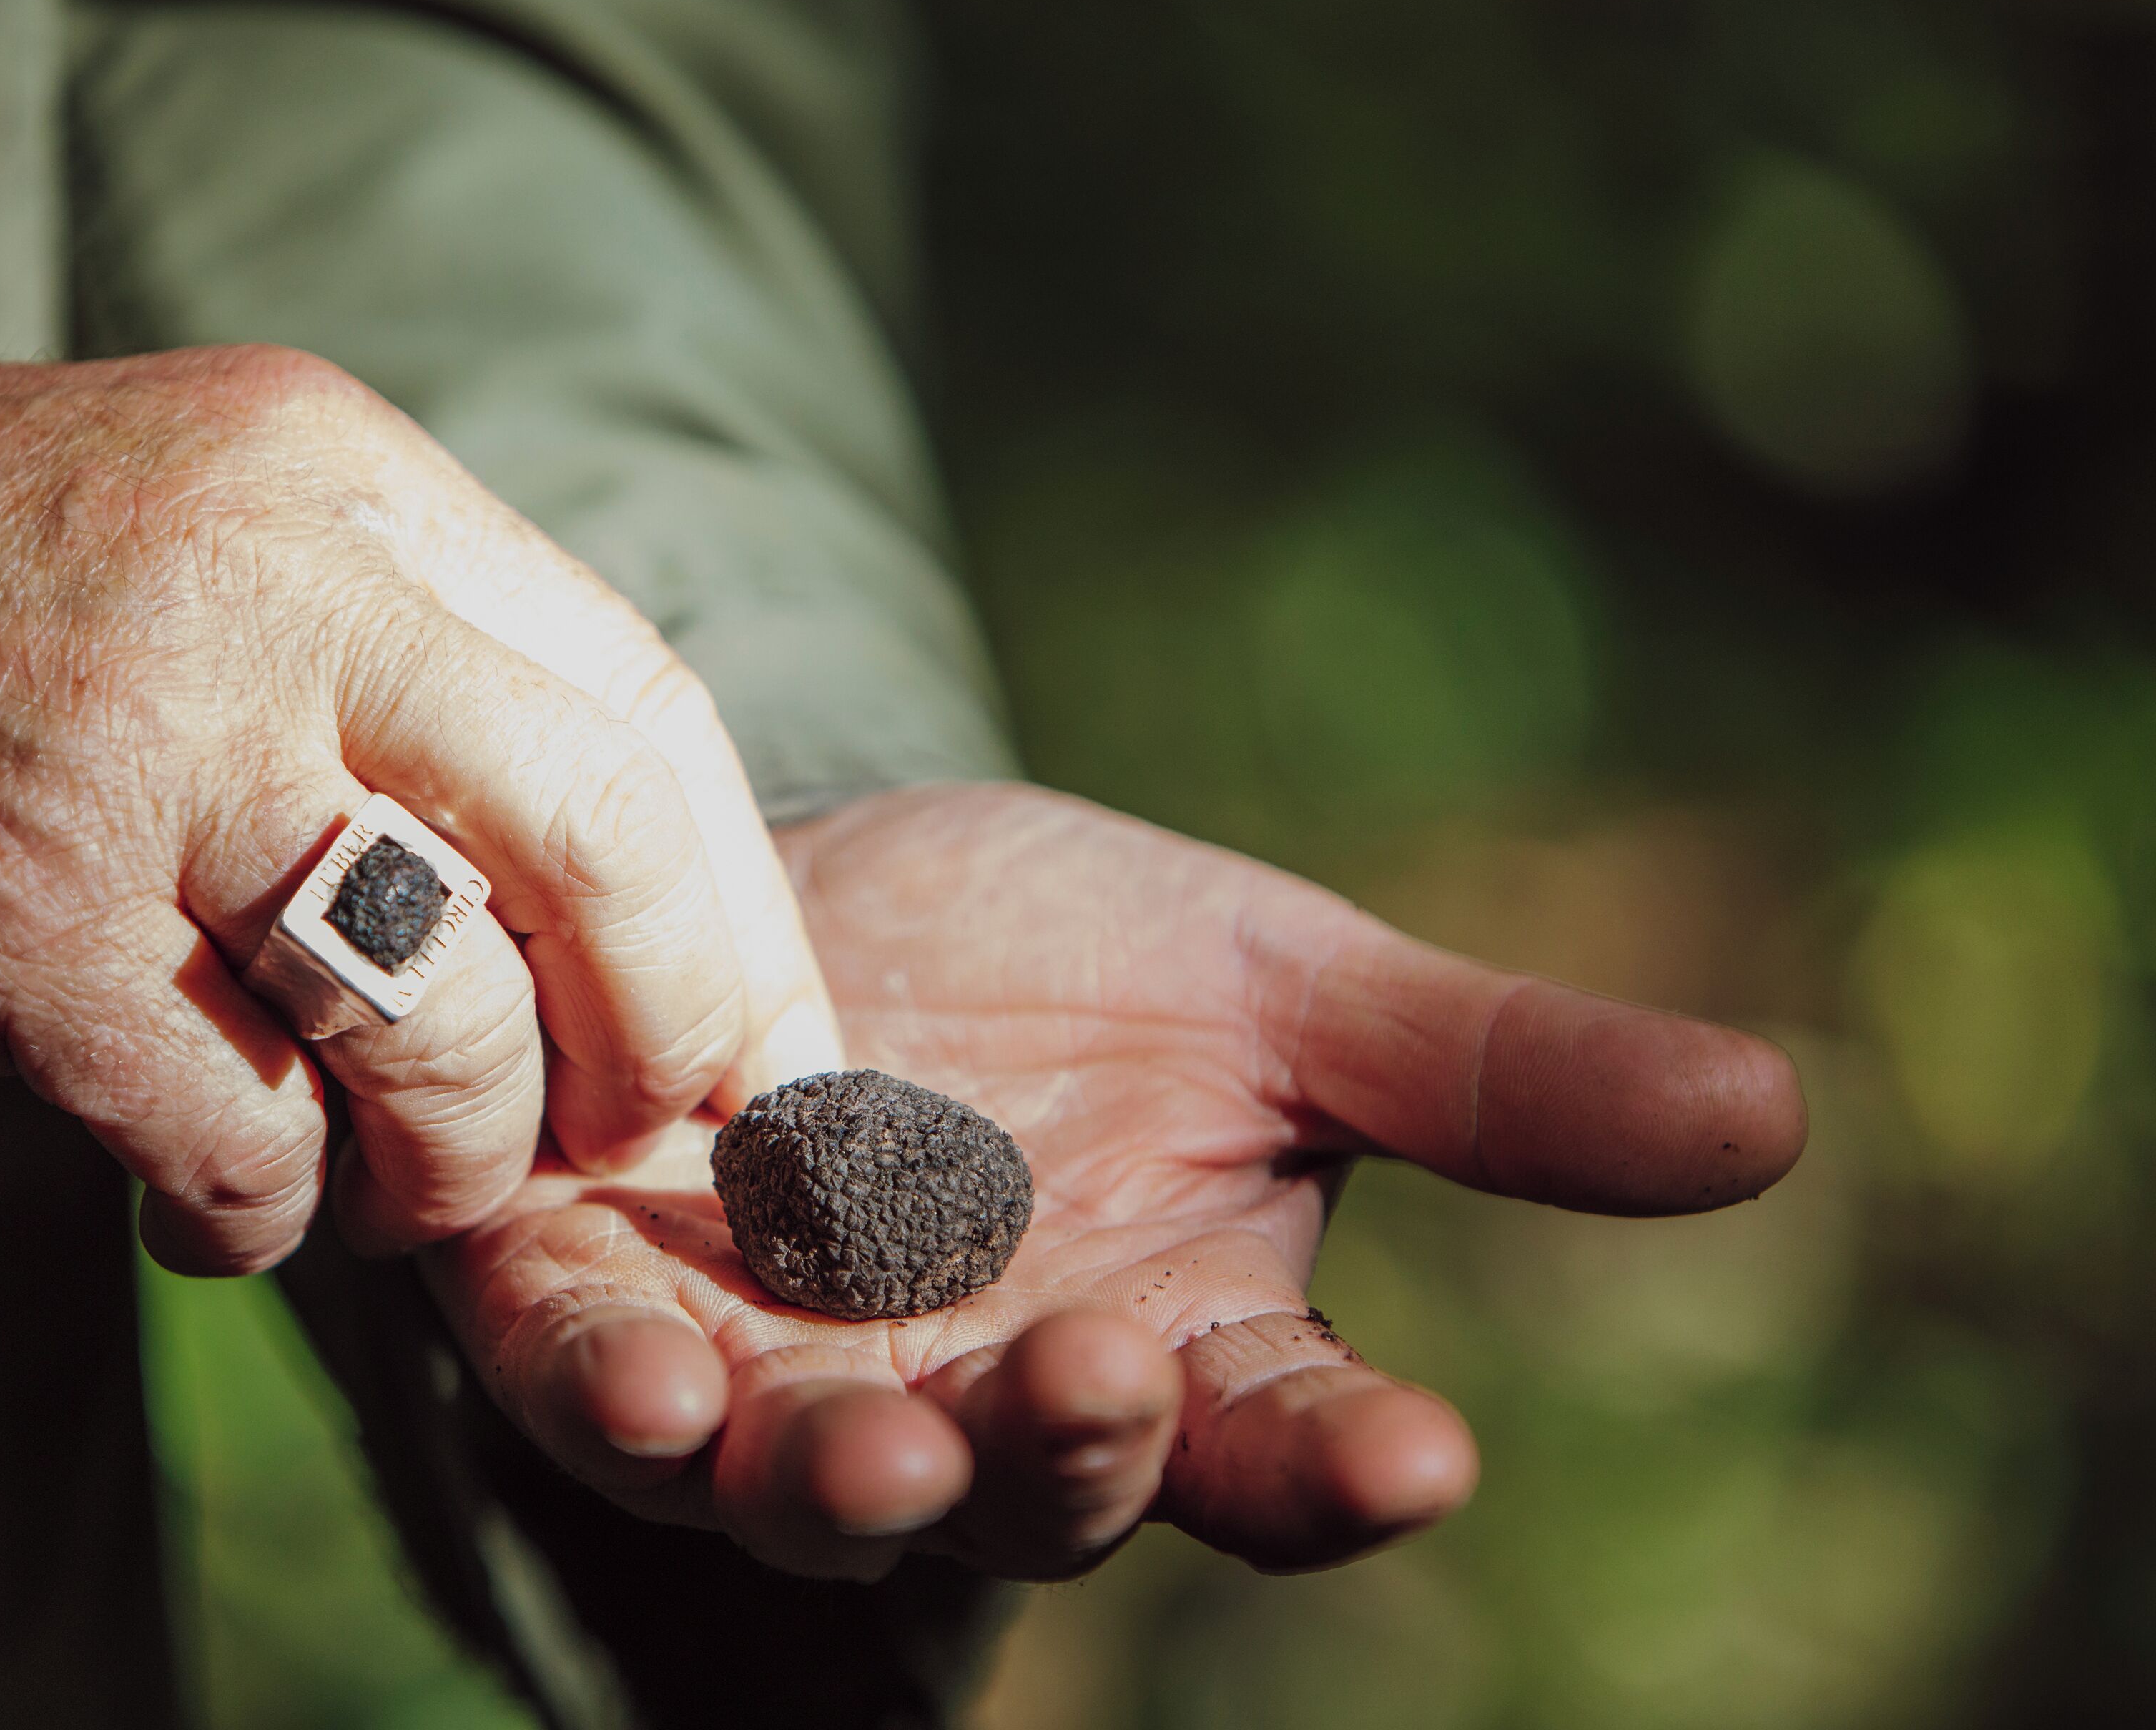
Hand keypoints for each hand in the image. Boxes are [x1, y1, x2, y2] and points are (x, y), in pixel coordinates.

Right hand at [0, 348, 837, 1271]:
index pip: (645, 707)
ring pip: (437, 1012)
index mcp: (339, 484)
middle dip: (666, 1034)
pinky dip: (264, 1214)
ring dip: (444, 1156)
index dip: (737, 917)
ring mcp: (142, 749)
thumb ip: (400, 671)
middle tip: (633, 1141)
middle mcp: (269, 585)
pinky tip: (214, 1199)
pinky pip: (243, 1134)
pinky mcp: (11, 921)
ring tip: (378, 1178)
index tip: (768, 1059)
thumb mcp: (200, 542)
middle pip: (602, 843)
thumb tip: (612, 915)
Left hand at [421, 782, 1805, 1578]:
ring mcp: (786, 1380)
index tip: (1419, 1454)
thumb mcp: (1280, 987)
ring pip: (817, 1486)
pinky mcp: (599, 1313)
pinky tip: (645, 1370)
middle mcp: (984, 1403)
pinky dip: (619, 1394)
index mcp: (1176, 1347)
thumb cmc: (1065, 953)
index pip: (1285, 1452)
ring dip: (842, 1483)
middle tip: (1108, 1382)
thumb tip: (1775, 1112)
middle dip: (1072, 1454)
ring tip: (873, 1449)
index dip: (1351, 1468)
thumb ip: (1479, 1072)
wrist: (818, 884)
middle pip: (1044, 1489)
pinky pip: (597, 1393)